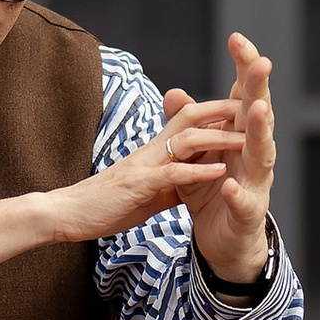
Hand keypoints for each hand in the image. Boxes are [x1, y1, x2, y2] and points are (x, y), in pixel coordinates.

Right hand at [49, 116, 239, 247]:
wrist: (67, 214)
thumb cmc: (105, 204)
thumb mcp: (146, 194)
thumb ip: (169, 185)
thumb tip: (191, 184)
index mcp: (153, 152)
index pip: (187, 121)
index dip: (215, 112)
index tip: (243, 108)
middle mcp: (150, 151)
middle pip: (190, 118)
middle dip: (222, 111)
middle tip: (252, 105)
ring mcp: (144, 166)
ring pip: (186, 141)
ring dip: (218, 139)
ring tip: (245, 139)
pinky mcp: (139, 185)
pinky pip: (173, 174)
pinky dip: (199, 172)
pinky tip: (221, 171)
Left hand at [168, 32, 275, 283]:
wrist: (224, 242)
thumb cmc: (212, 192)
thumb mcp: (194, 154)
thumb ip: (186, 124)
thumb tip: (174, 92)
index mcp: (240, 136)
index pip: (242, 96)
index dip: (242, 67)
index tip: (237, 38)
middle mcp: (254, 154)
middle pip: (259, 115)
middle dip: (260, 88)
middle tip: (262, 62)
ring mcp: (255, 183)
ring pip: (262, 154)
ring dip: (261, 132)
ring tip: (258, 111)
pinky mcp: (247, 213)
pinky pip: (243, 202)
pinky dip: (236, 193)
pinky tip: (229, 184)